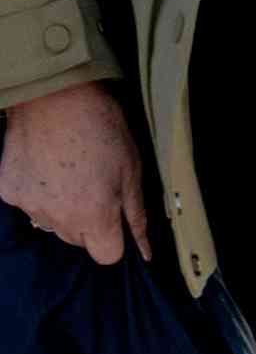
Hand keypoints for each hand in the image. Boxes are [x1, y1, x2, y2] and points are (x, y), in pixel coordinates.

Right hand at [0, 79, 149, 265]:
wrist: (55, 97)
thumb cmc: (101, 130)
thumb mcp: (132, 173)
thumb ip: (136, 217)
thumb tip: (145, 250)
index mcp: (94, 216)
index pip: (107, 256)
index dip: (114, 240)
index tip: (115, 220)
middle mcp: (59, 218)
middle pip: (79, 240)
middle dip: (90, 223)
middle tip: (94, 188)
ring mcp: (30, 205)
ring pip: (53, 224)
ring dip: (62, 209)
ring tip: (70, 175)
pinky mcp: (9, 190)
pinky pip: (30, 204)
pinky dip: (39, 193)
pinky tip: (47, 168)